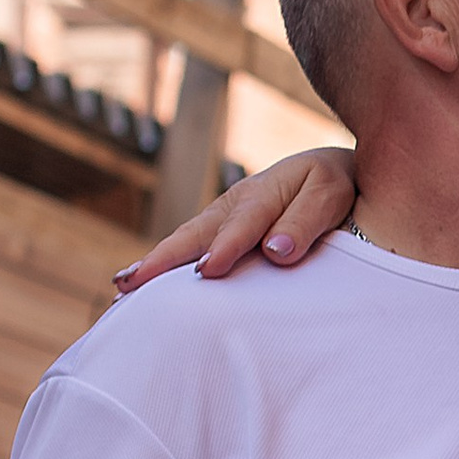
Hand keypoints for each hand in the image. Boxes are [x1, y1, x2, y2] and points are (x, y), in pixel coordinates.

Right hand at [114, 146, 358, 293]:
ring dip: (154, 264)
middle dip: (164, 259)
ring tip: (123, 289)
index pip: (244, 225)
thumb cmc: (335, 185)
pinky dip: (166, 267)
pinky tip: (144, 288)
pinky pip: (190, 248)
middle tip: (131, 283)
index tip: (209, 270)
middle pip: (195, 233)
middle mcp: (233, 205)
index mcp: (264, 195)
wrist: (332, 170)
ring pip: (185, 241)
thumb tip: (277, 253)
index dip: (227, 246)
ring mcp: (221, 217)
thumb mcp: (329, 194)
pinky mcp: (219, 230)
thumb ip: (305, 221)